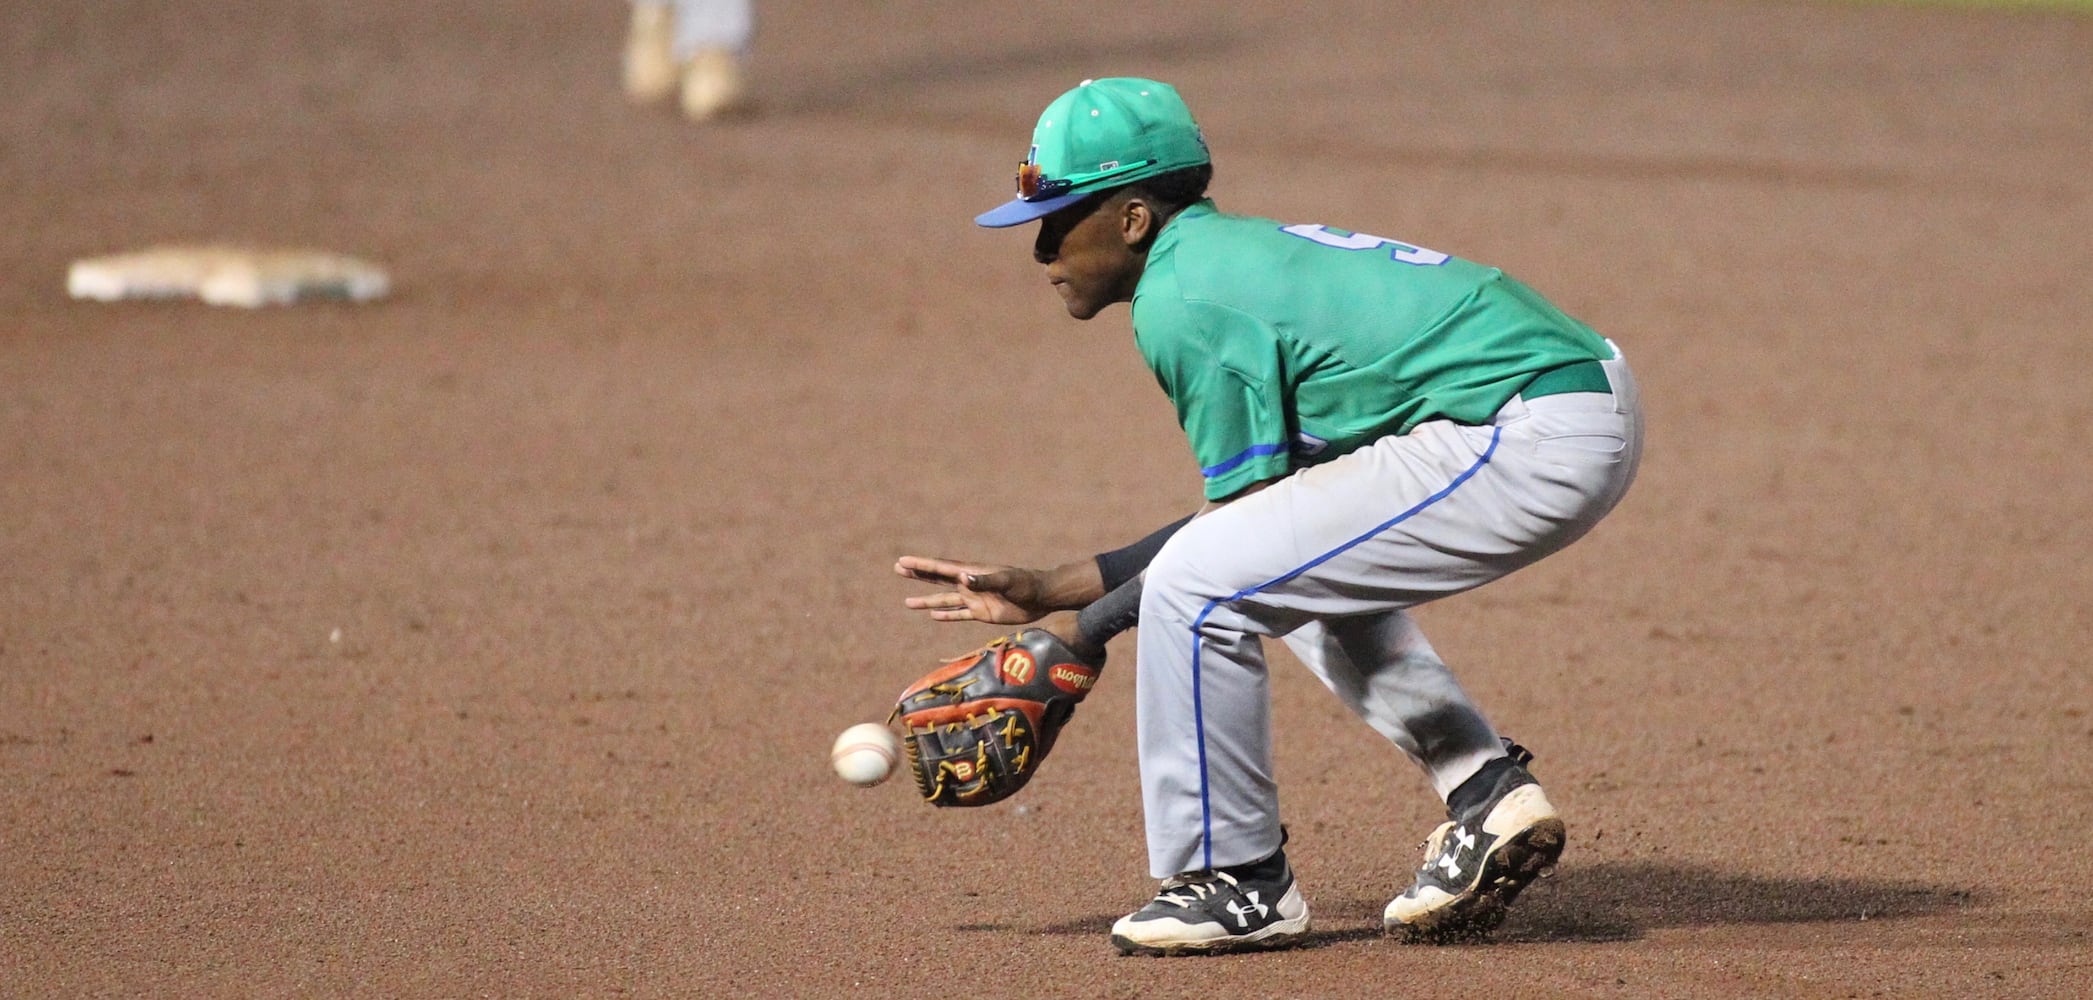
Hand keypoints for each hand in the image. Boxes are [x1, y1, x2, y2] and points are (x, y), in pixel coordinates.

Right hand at [894, 556, 1056, 624]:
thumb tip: (962, 577)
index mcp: (972, 573)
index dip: (921, 565)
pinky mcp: (982, 613)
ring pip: (945, 599)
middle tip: (898, 569)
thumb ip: (984, 580)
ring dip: (927, 599)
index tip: (903, 561)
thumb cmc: (1026, 585)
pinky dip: (946, 615)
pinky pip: (959, 614)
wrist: (1042, 597)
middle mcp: (969, 584)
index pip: (941, 568)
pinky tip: (933, 615)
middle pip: (938, 579)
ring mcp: (974, 598)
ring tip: (908, 603)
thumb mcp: (1006, 581)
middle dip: (918, 575)